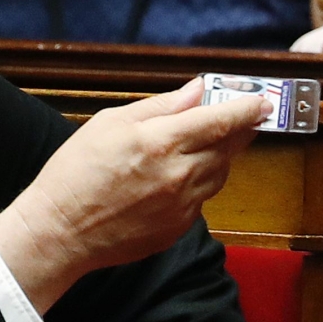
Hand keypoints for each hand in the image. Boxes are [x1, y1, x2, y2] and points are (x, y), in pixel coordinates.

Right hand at [0, 78, 265, 312]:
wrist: (60, 231)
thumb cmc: (74, 173)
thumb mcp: (107, 124)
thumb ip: (158, 107)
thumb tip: (196, 91)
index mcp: (161, 142)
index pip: (221, 120)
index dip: (246, 108)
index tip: (262, 101)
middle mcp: (180, 174)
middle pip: (229, 146)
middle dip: (242, 129)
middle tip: (247, 117)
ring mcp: (184, 205)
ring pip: (219, 173)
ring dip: (220, 155)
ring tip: (205, 144)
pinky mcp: (180, 227)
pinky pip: (202, 198)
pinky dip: (198, 183)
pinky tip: (176, 178)